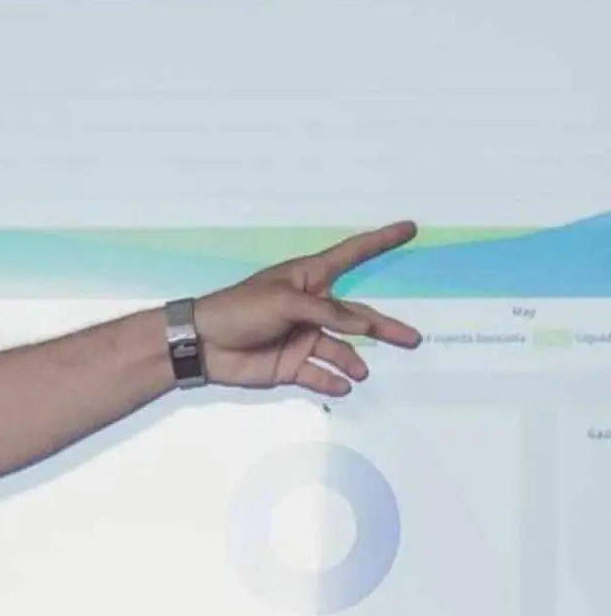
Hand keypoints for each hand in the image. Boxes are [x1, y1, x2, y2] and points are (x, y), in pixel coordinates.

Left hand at [193, 221, 422, 395]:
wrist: (203, 344)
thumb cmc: (240, 309)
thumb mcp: (284, 302)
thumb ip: (326, 313)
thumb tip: (362, 326)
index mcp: (309, 279)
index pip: (351, 255)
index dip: (380, 241)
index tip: (409, 228)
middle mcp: (311, 307)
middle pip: (356, 316)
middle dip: (383, 327)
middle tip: (412, 339)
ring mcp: (303, 337)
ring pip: (340, 350)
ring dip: (352, 362)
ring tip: (360, 372)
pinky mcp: (291, 364)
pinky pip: (319, 374)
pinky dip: (331, 381)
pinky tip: (342, 386)